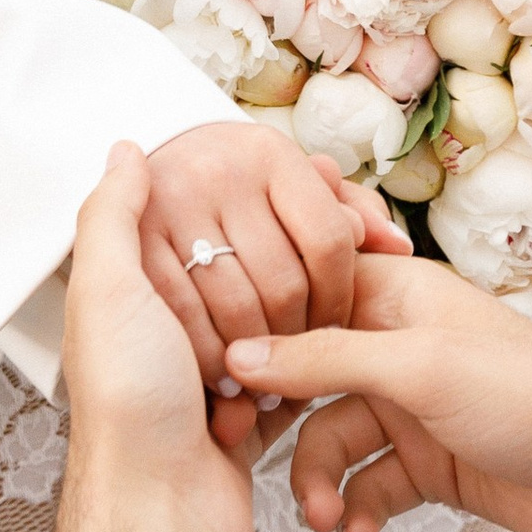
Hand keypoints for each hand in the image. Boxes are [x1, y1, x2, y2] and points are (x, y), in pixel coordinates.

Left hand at [57, 146, 261, 531]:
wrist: (160, 513)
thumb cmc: (126, 412)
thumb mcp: (106, 293)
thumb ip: (111, 214)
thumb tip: (125, 152)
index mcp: (134, 289)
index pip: (212, 225)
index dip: (247, 227)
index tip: (285, 219)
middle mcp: (171, 326)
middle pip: (258, 271)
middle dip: (268, 296)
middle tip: (265, 316)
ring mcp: (215, 368)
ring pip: (285, 320)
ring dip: (286, 342)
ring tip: (267, 363)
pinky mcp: (252, 410)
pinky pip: (299, 374)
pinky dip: (302, 381)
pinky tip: (294, 387)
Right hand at [141, 120, 368, 396]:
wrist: (148, 192)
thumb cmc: (237, 196)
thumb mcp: (293, 190)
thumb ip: (348, 214)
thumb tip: (397, 247)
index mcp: (269, 154)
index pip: (329, 240)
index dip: (340, 298)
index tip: (334, 328)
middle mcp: (219, 172)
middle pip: (285, 283)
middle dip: (298, 337)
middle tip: (298, 361)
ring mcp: (171, 206)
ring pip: (238, 308)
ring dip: (256, 355)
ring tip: (265, 376)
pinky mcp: (134, 244)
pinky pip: (187, 318)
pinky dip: (209, 357)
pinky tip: (223, 374)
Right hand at [226, 261, 531, 531]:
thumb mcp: (422, 368)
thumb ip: (328, 360)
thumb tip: (245, 352)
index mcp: (398, 296)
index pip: (303, 301)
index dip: (257, 338)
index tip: (214, 379)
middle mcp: (399, 347)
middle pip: (307, 378)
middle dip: (277, 424)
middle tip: (243, 456)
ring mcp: (413, 407)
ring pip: (332, 440)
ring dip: (321, 483)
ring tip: (327, 518)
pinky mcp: (429, 462)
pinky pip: (367, 485)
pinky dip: (358, 511)